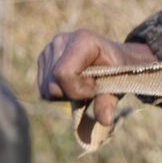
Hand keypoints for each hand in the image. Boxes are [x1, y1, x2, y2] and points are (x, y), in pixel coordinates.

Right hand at [37, 29, 155, 125]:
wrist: (112, 58)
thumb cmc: (117, 68)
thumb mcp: (118, 82)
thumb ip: (108, 100)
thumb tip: (105, 121)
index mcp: (82, 40)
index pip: (63, 73)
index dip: (77, 90)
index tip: (94, 90)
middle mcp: (61, 41)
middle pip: (53, 84)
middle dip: (73, 93)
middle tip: (92, 87)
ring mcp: (48, 49)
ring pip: (46, 89)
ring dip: (66, 94)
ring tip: (83, 83)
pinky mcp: (43, 60)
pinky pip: (43, 89)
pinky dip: (59, 93)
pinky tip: (73, 84)